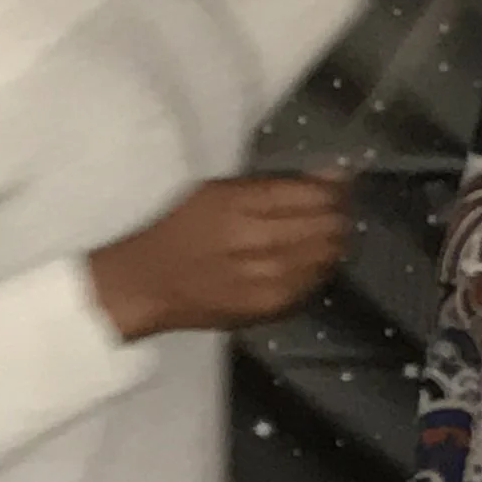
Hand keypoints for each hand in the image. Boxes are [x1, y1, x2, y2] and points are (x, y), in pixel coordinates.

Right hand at [89, 174, 349, 340]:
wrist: (141, 284)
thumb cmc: (175, 227)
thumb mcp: (216, 190)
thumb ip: (275, 185)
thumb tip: (334, 173)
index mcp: (237, 203)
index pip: (310, 194)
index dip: (335, 189)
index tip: (340, 185)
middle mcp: (253, 240)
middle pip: (324, 226)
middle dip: (338, 215)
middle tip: (337, 210)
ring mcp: (262, 278)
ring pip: (323, 257)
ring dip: (331, 243)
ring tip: (325, 234)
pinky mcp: (264, 307)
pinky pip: (310, 285)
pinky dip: (317, 269)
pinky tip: (308, 261)